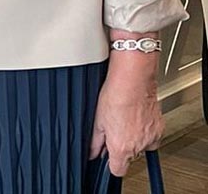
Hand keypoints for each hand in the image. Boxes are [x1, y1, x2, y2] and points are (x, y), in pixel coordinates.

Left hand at [88, 59, 163, 176]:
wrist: (133, 81)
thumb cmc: (114, 96)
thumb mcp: (97, 120)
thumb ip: (95, 141)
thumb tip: (92, 152)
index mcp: (121, 147)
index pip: (118, 170)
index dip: (112, 163)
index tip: (108, 156)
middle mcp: (138, 146)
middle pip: (129, 155)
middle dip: (122, 146)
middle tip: (115, 128)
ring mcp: (151, 137)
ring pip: (141, 145)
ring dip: (134, 137)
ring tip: (125, 119)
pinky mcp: (159, 128)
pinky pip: (151, 135)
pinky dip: (145, 129)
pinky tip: (136, 116)